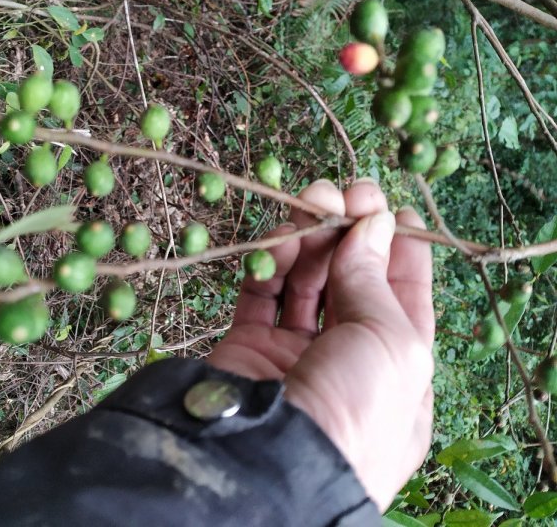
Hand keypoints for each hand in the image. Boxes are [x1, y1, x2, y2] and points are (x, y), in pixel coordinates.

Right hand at [207, 179, 434, 509]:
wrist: (268, 462)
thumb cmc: (354, 411)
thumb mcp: (391, 344)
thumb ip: (374, 278)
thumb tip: (374, 223)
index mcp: (398, 370)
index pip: (403, 295)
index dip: (397, 246)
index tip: (387, 204)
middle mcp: (348, 360)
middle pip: (350, 280)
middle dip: (347, 232)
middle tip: (338, 191)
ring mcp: (296, 353)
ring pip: (305, 281)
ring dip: (307, 239)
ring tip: (305, 203)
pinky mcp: (249, 347)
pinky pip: (261, 294)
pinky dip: (268, 262)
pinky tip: (276, 240)